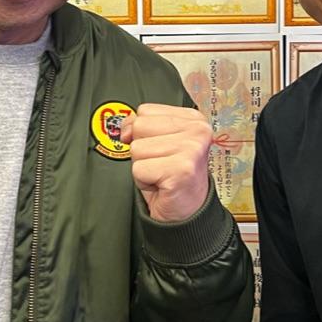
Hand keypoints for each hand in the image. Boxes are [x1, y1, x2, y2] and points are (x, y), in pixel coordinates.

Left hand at [120, 103, 211, 221]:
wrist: (186, 211)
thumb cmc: (172, 177)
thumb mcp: (157, 142)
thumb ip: (140, 125)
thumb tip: (124, 128)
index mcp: (193, 118)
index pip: (145, 111)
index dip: (143, 133)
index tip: (161, 149)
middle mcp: (197, 130)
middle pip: (139, 126)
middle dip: (142, 150)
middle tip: (161, 164)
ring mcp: (191, 149)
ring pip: (136, 148)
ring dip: (142, 166)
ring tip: (161, 174)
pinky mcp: (181, 170)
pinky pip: (138, 169)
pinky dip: (143, 181)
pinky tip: (161, 184)